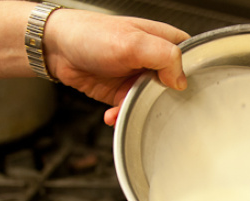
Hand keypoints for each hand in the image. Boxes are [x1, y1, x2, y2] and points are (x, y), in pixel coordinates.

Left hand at [44, 11, 189, 124]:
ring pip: (151, 103)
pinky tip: (112, 114)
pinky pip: (132, 110)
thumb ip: (164, 56)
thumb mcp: (132, 42)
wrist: (57, 48)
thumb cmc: (90, 34)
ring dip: (137, 112)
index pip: (192, 60)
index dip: (190, 78)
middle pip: (173, 88)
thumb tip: (181, 80)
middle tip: (147, 104)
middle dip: (159, 102)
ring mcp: (139, 77)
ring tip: (122, 109)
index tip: (178, 92)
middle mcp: (154, 60)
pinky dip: (122, 116)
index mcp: (164, 40)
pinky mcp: (124, 92)